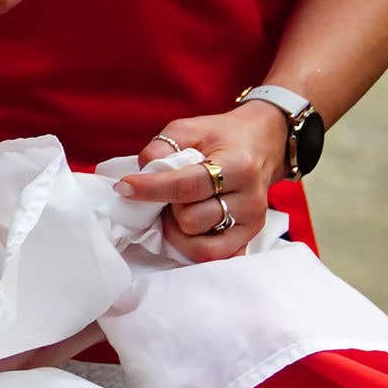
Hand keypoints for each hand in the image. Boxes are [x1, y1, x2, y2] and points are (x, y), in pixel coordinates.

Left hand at [112, 104, 287, 263]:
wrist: (263, 145)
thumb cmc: (222, 137)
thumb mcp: (189, 129)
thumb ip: (161, 147)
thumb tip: (141, 174)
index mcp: (238, 166)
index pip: (187, 186)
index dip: (151, 189)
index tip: (124, 187)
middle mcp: (249, 199)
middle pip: (189, 220)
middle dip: (168, 207)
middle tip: (167, 193)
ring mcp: (251, 223)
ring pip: (196, 244)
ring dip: (176, 228)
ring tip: (178, 208)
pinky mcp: (248, 239)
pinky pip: (212, 258)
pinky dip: (191, 246)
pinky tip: (186, 228)